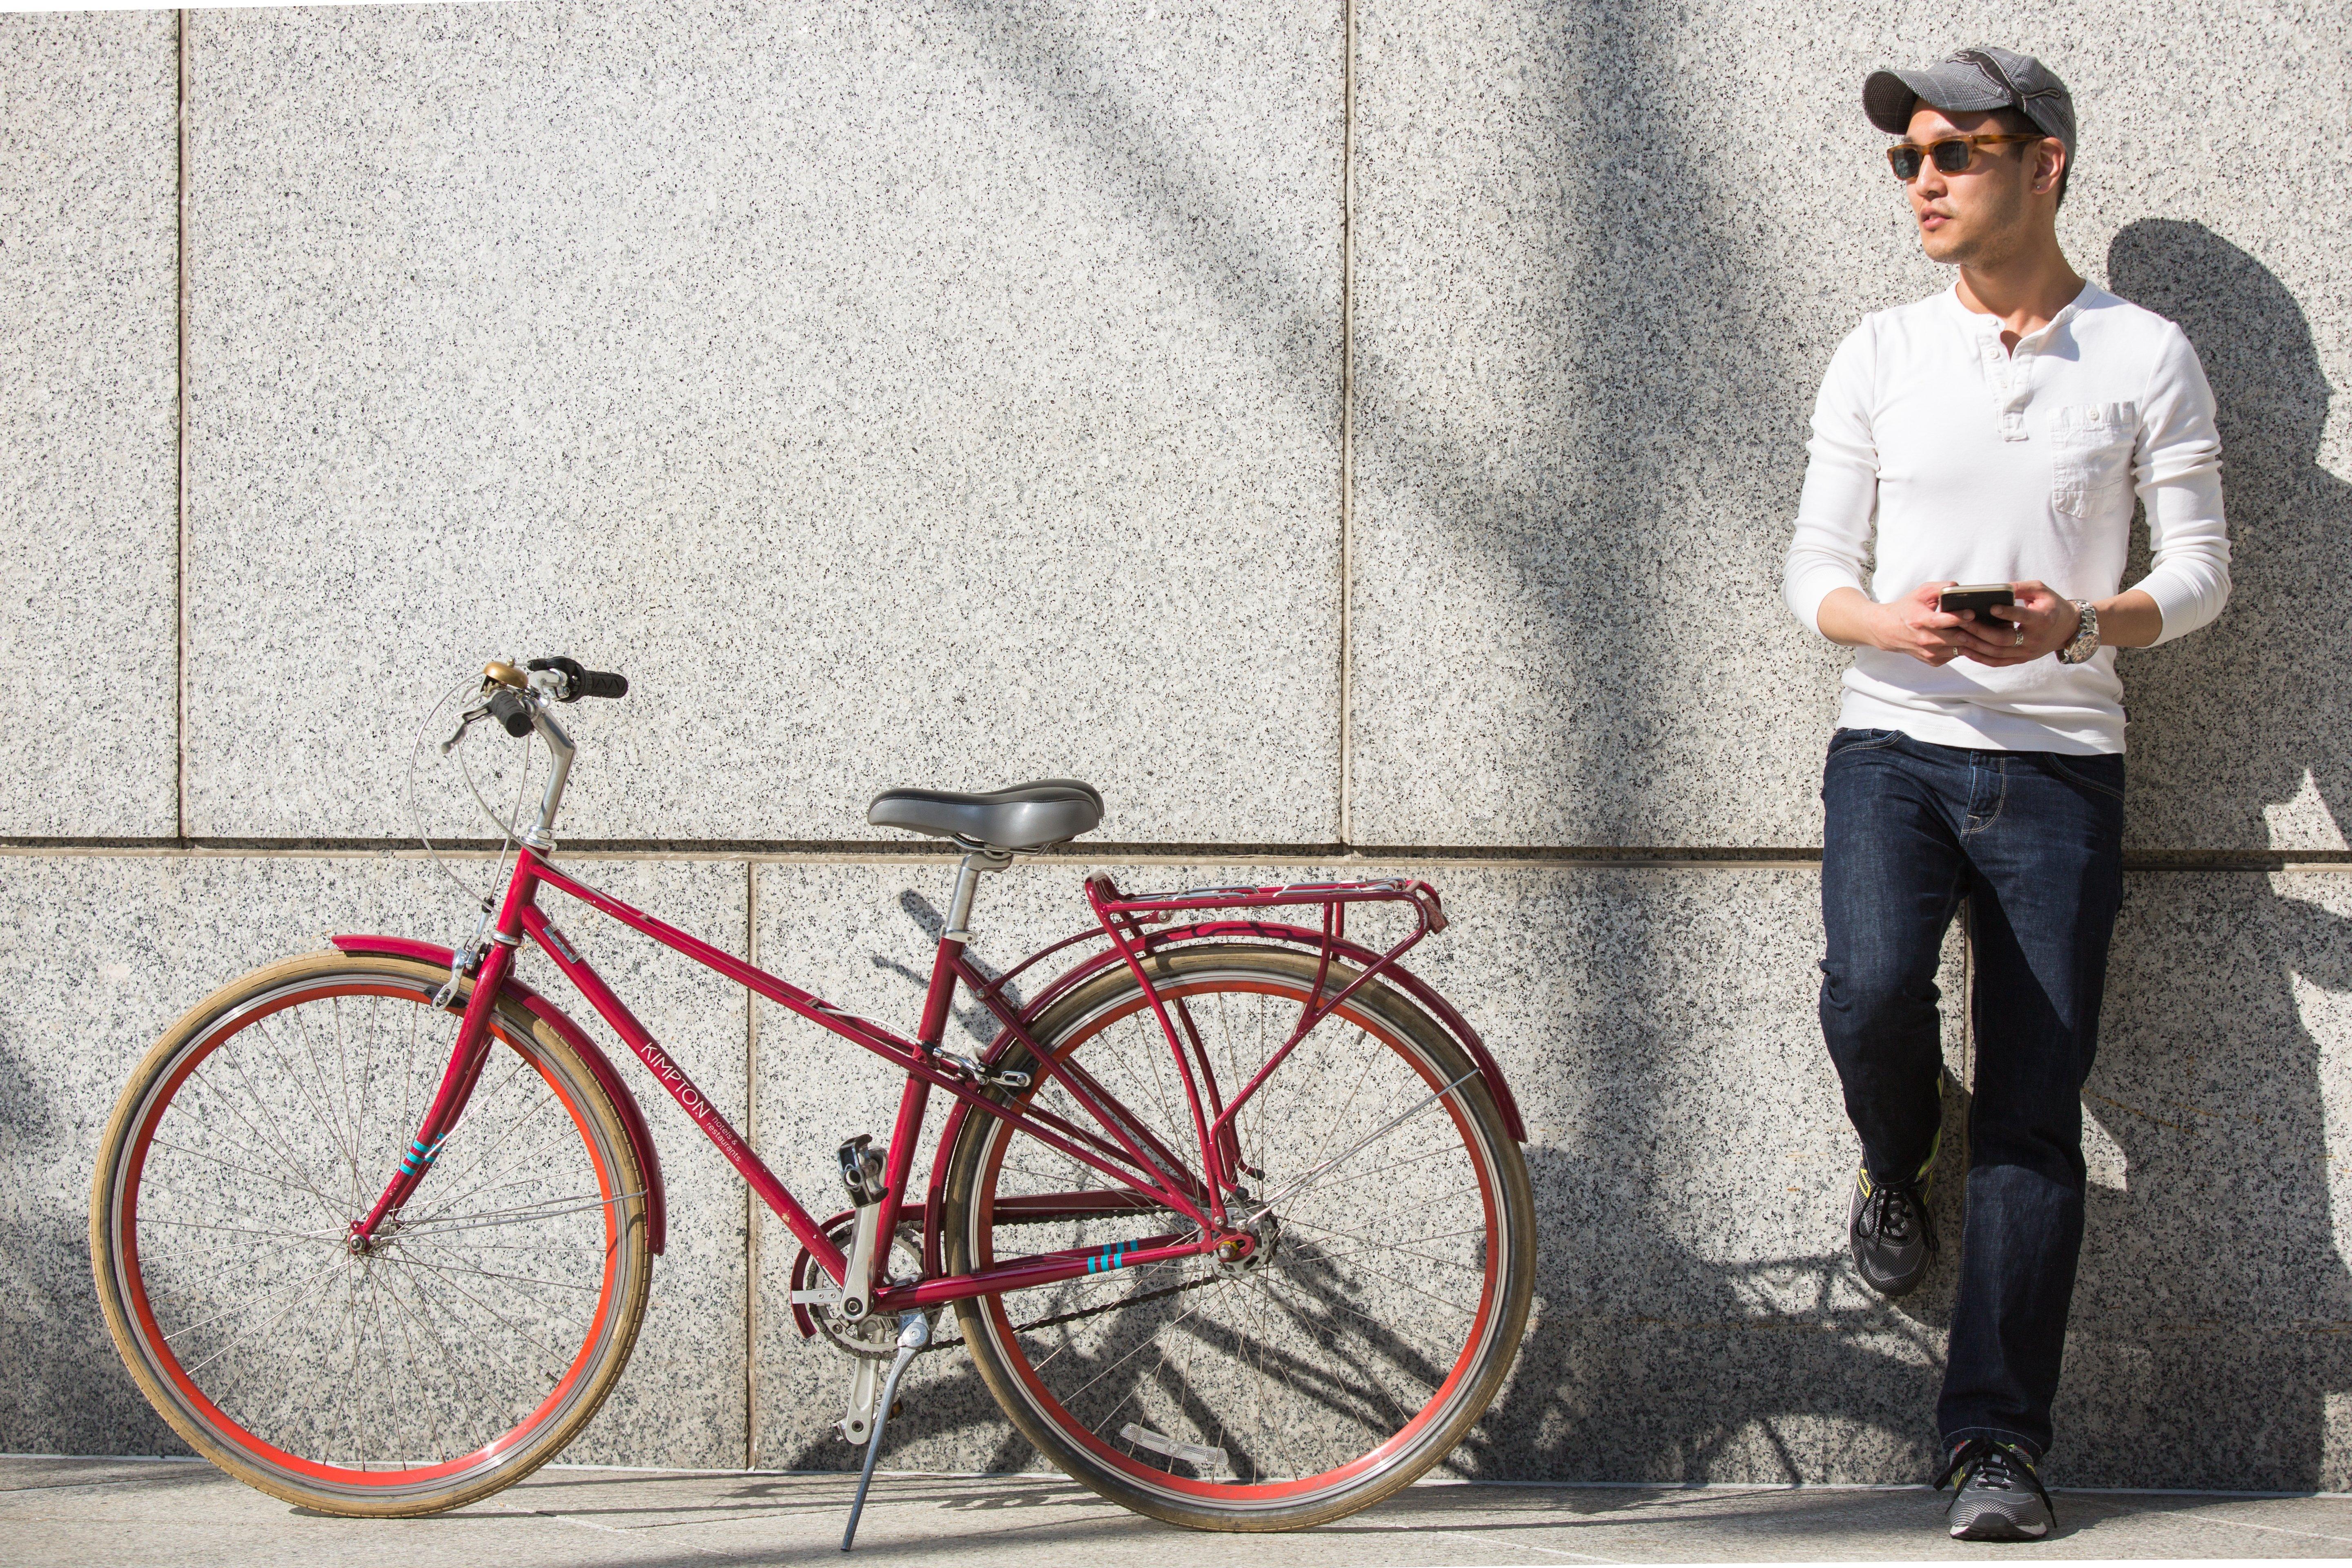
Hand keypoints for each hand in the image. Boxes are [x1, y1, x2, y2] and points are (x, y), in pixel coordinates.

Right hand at [1862, 582, 1971, 665]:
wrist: (1887, 631)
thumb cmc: (1907, 609)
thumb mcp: (1920, 593)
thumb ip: (1941, 588)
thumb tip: (1961, 588)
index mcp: (1920, 621)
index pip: (1940, 622)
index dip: (1957, 618)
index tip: (1971, 613)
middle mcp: (1924, 640)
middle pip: (1955, 638)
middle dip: (1972, 631)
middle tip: (1984, 623)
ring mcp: (1929, 653)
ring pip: (1959, 648)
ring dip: (1971, 640)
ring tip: (1979, 630)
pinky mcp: (1933, 661)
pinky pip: (1955, 654)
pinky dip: (1961, 646)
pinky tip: (1963, 636)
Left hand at [1951, 581, 2078, 664]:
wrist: (2068, 629)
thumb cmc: (2052, 605)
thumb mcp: (2041, 591)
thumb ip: (2021, 587)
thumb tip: (1998, 587)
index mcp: (2042, 620)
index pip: (2023, 617)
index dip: (2007, 613)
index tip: (1991, 607)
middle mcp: (2034, 639)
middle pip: (2003, 639)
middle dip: (1980, 631)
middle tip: (1961, 621)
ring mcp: (2027, 652)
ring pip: (1997, 654)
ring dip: (1976, 645)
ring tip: (1958, 635)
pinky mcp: (2021, 659)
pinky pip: (1997, 662)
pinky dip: (1980, 658)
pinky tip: (1966, 650)